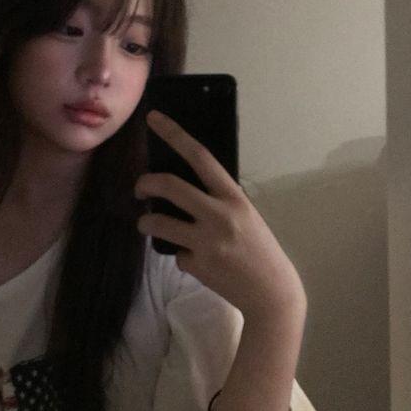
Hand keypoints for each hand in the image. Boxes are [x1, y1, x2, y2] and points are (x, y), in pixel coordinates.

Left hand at [135, 110, 305, 316]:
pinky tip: (197, 261)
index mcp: (234, 197)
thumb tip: (184, 185)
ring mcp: (206, 242)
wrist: (271, 292)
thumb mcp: (245, 215)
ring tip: (147, 225)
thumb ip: (219, 200)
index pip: (200, 156)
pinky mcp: (197, 265)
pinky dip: (181, 256)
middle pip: (170, 187)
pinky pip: (175, 254)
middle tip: (139, 188)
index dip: (174, 134)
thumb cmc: (259, 248)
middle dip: (146, 183)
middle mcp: (219, 215)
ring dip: (146, 223)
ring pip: (158, 223)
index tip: (153, 118)